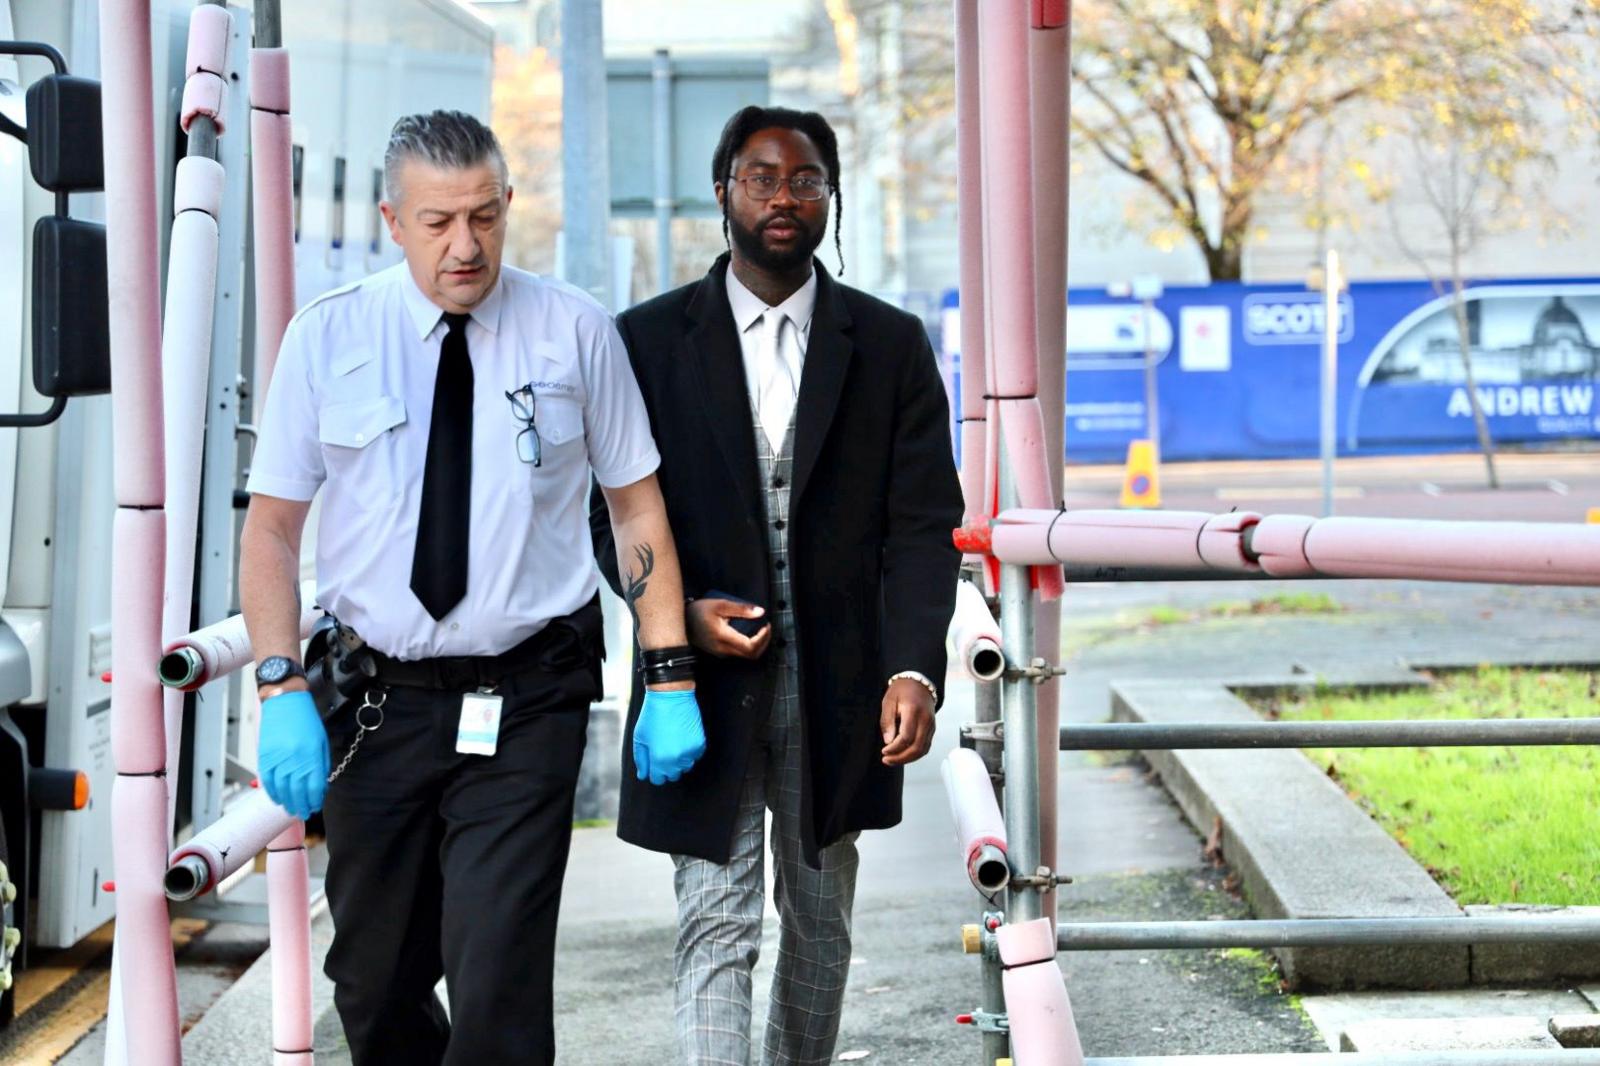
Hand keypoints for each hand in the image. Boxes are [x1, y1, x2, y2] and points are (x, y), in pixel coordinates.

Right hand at [258, 690, 329, 819]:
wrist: (285, 701)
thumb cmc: (306, 720)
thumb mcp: (321, 741)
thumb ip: (321, 764)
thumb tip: (320, 785)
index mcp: (312, 755)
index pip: (314, 787)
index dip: (314, 800)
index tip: (314, 806)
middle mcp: (295, 760)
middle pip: (297, 792)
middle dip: (301, 806)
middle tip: (303, 813)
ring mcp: (278, 759)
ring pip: (281, 789)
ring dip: (287, 802)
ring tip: (291, 809)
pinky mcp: (265, 756)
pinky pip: (267, 781)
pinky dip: (272, 792)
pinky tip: (278, 799)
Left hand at [633, 687, 706, 784]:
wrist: (671, 696)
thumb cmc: (652, 716)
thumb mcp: (640, 738)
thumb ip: (641, 759)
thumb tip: (643, 775)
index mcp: (659, 759)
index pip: (658, 779)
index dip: (654, 772)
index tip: (654, 763)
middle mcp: (676, 759)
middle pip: (673, 775)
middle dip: (666, 767)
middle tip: (663, 750)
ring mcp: (690, 752)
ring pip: (685, 767)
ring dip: (679, 760)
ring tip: (673, 743)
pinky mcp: (700, 744)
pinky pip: (695, 756)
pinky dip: (689, 752)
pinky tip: (682, 738)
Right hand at [686, 598, 771, 659]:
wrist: (681, 622)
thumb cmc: (699, 612)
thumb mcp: (720, 605)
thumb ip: (741, 609)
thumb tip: (760, 612)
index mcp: (724, 638)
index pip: (750, 647)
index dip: (763, 638)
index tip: (766, 625)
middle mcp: (723, 649)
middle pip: (751, 654)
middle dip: (763, 642)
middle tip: (766, 628)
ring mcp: (721, 653)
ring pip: (745, 655)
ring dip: (757, 644)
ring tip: (759, 629)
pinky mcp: (719, 652)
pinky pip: (738, 653)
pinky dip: (748, 645)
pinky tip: (748, 633)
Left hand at [880, 677, 934, 765]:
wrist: (919, 682)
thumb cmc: (902, 690)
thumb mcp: (888, 701)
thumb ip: (887, 721)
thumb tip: (888, 741)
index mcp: (914, 711)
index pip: (906, 737)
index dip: (895, 748)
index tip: (884, 751)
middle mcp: (926, 720)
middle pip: (916, 747)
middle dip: (901, 758)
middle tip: (887, 760)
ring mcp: (931, 725)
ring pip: (923, 750)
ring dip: (908, 759)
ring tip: (893, 760)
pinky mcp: (932, 729)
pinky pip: (925, 746)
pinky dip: (914, 754)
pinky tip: (903, 755)